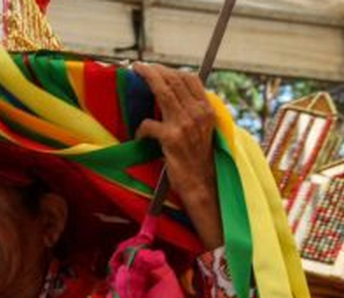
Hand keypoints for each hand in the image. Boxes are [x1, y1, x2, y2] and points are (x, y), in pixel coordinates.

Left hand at [134, 62, 222, 248]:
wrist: (202, 185)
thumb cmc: (200, 159)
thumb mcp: (205, 131)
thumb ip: (194, 113)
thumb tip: (176, 96)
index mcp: (207, 110)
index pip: (191, 79)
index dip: (172, 70)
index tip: (158, 69)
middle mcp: (198, 113)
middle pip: (174, 80)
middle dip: (155, 70)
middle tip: (140, 67)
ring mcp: (185, 125)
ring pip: (162, 91)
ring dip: (146, 79)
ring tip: (135, 72)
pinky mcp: (171, 139)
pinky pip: (149, 124)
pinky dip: (141, 128)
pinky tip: (140, 135)